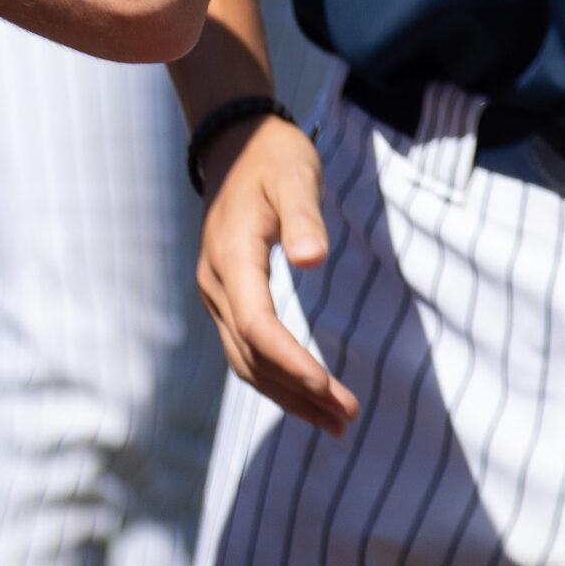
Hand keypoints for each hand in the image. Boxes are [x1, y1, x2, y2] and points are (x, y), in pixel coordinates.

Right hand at [196, 114, 359, 434]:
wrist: (236, 144)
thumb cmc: (273, 158)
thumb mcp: (295, 175)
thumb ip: (304, 216)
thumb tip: (313, 258)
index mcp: (231, 257)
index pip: (255, 324)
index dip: (289, 359)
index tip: (326, 384)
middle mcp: (217, 284)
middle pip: (252, 355)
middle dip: (298, 391)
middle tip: (348, 416)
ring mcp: (218, 294)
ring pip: (247, 361)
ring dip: (288, 395)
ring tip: (337, 421)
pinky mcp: (229, 298)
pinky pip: (248, 349)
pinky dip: (277, 377)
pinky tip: (309, 393)